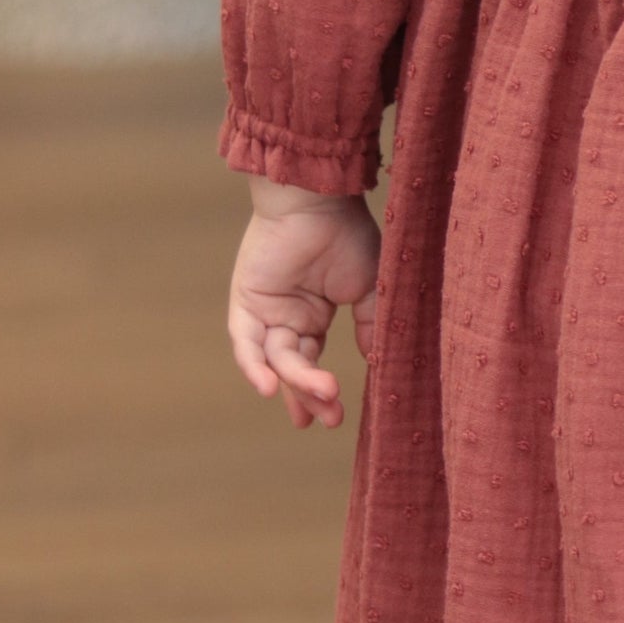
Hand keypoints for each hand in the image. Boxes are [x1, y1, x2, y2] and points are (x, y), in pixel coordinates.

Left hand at [225, 191, 379, 429]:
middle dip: (309, 395)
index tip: (334, 417)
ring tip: (324, 399)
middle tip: (328, 420)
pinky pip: (247, 343)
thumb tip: (376, 360)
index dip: (320, 390)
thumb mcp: (369, 287)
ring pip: (278, 358)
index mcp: (312, 313)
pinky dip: (256, 367)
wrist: (318, 201)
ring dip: (297, 381)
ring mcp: (265, 310)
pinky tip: (271, 390)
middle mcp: (286, 316)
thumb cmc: (347, 235)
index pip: (313, 360)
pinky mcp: (246, 302)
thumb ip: (369, 324)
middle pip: (294, 365)